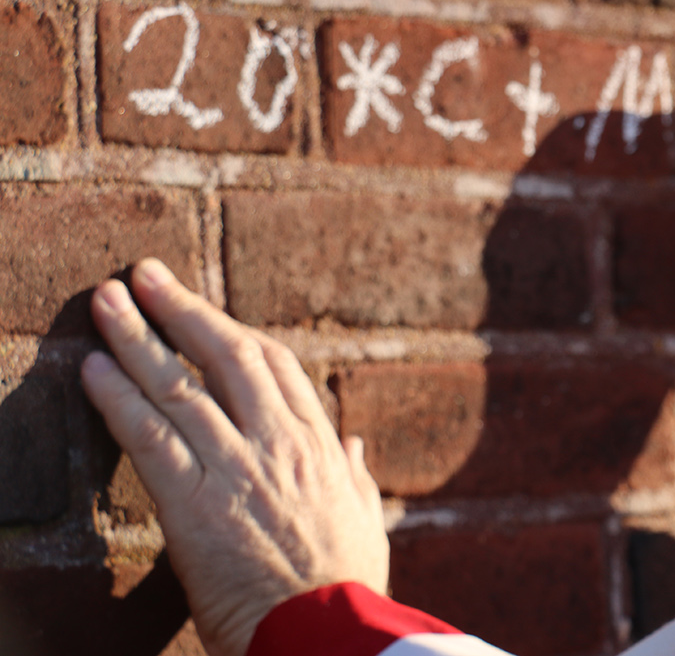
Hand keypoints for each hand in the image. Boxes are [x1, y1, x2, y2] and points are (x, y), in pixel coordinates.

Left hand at [81, 259, 389, 655]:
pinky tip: (91, 369)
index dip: (233, 332)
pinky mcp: (196, 504)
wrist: (327, 637)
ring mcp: (237, 468)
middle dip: (182, 309)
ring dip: (137, 336)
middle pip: (225, 355)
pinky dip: (118, 399)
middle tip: (144, 274)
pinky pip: (150, 438)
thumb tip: (354, 441)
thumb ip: (355, 475)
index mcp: (320, 446)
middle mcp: (278, 443)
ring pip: (181, 385)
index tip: (204, 314)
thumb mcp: (365, 521)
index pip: (275, 367)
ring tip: (105, 300)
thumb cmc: (348, 587)